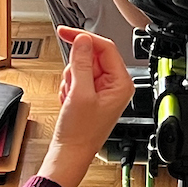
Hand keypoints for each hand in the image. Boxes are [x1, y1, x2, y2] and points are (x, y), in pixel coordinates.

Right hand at [40, 27, 133, 186]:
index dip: (84, 38)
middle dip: (75, 68)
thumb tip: (82, 40)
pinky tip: (69, 102)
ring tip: (71, 98)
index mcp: (121, 83)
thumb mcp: (80, 93)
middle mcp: (115, 85)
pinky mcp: (90, 95)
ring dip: (70, 79)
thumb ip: (82, 63)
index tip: (65, 32)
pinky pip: (76, 78)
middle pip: (92, 56)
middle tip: (71, 84)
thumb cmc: (80, 133)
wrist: (70, 154)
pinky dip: (68, 87)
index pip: (105, 47)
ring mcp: (102, 90)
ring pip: (81, 67)